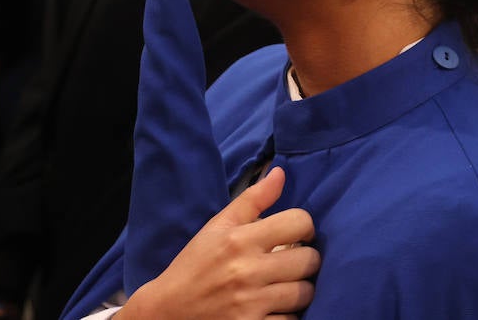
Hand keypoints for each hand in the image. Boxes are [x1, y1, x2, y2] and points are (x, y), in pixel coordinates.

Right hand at [120, 166, 319, 319]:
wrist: (169, 310)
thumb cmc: (195, 265)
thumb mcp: (218, 227)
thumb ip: (252, 199)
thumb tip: (280, 172)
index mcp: (239, 240)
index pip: (299, 222)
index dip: (303, 226)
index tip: (295, 234)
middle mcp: (248, 271)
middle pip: (308, 260)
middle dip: (305, 259)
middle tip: (291, 261)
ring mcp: (252, 304)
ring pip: (305, 293)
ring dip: (299, 288)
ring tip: (284, 285)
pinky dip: (288, 314)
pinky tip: (274, 307)